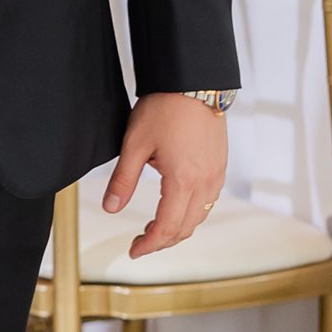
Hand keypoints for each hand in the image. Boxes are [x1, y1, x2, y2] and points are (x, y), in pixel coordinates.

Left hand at [105, 92, 226, 258]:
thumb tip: (110, 208)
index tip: (133, 250)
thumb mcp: (135, 144)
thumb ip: (123, 180)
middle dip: (162, 241)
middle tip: (140, 241)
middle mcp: (205, 182)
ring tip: (155, 227)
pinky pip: (208, 201)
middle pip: (186, 228)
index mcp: (183, 180)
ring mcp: (216, 174)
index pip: (168, 227)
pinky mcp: (220, 166)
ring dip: (178, 228)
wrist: (194, 81)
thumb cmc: (164, 107)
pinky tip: (175, 206)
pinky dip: (191, 212)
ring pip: (200, 217)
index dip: (149, 244)